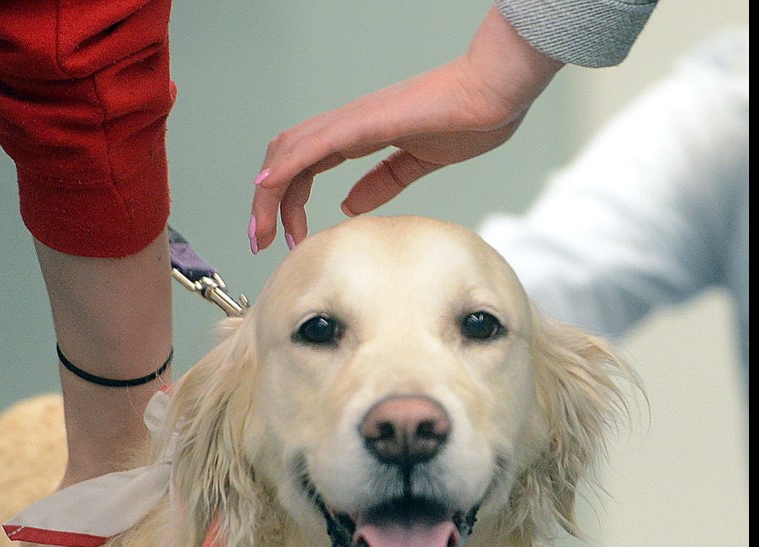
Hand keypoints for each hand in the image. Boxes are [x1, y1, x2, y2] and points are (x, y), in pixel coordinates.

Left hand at [248, 6, 562, 251]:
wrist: (495, 93)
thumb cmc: (469, 119)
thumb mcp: (417, 163)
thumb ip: (383, 182)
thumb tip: (349, 205)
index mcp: (358, 136)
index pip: (304, 168)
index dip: (288, 202)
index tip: (289, 238)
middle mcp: (346, 126)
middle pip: (287, 162)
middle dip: (268, 205)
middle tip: (264, 241)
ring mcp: (351, 121)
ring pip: (289, 153)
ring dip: (268, 195)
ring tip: (263, 233)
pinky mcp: (363, 122)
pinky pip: (311, 145)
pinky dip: (284, 167)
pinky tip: (267, 186)